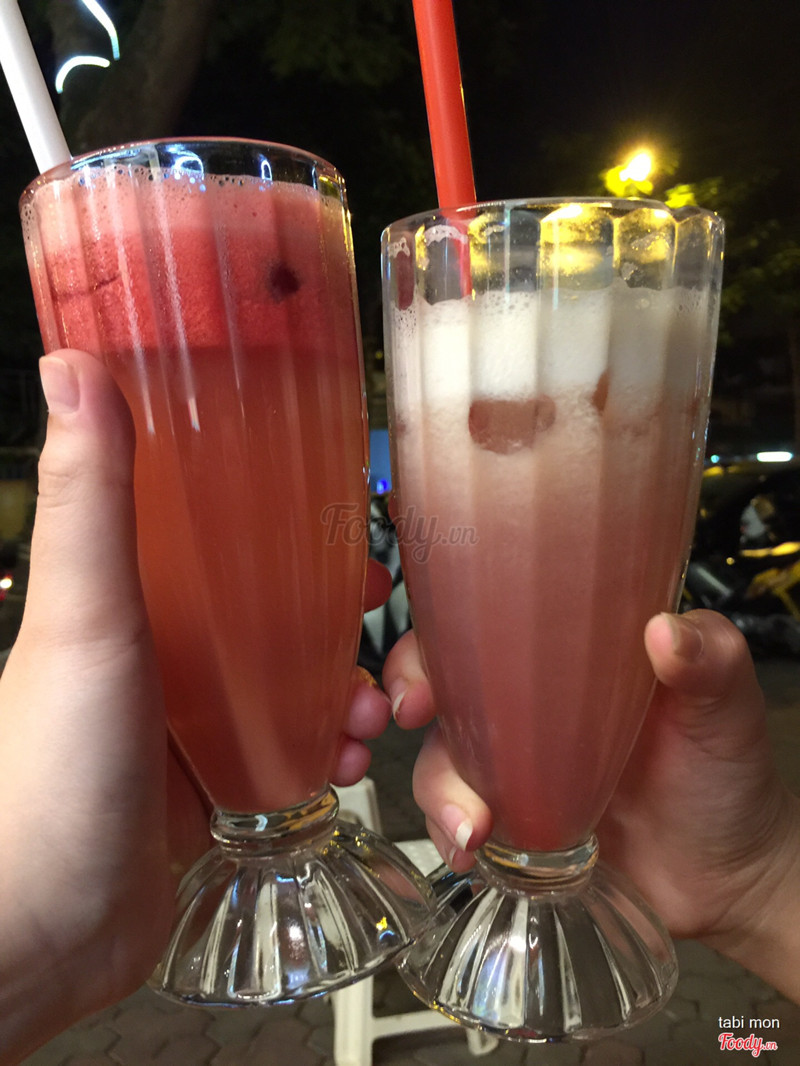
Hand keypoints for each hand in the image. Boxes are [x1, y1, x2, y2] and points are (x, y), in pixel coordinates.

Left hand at [0, 350, 392, 1062]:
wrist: (43, 933)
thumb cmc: (53, 773)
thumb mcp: (88, 619)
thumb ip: (94, 501)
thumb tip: (75, 365)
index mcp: (131, 593)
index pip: (223, 529)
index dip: (292, 517)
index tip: (350, 520)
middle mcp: (161, 645)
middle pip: (272, 601)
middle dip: (340, 609)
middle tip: (387, 616)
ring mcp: (187, 713)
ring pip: (291, 675)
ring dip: (346, 683)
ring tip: (375, 711)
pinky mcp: (210, 776)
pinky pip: (289, 742)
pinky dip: (329, 743)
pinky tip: (352, 758)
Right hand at [384, 610, 799, 1000]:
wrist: (726, 875)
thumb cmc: (727, 773)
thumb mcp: (727, 708)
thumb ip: (710, 661)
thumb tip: (666, 632)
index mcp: (572, 652)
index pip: (491, 614)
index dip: (445, 619)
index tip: (429, 644)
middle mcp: (532, 700)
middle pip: (446, 675)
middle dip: (410, 689)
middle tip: (411, 714)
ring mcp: (516, 761)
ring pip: (442, 751)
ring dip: (438, 783)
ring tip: (473, 824)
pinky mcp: (510, 817)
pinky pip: (457, 814)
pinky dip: (449, 829)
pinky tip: (471, 848)